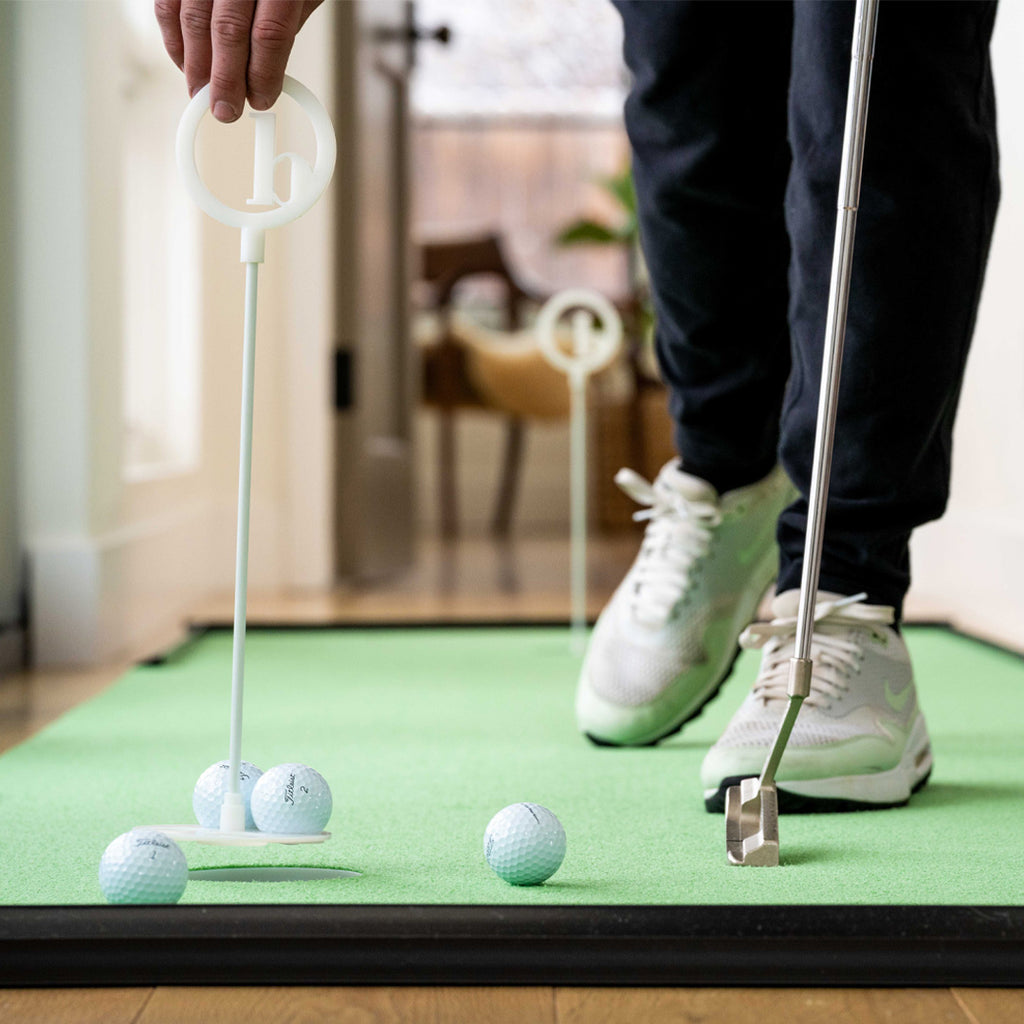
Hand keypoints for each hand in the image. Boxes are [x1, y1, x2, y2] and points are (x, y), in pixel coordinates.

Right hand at [155, 0, 323, 121]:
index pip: (270, 34)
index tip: (260, 100)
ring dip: (194, 65)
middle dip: (224, 79)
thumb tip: (262, 75)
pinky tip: (185, 61)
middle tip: (225, 111)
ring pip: (190, 19)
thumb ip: (284, 24)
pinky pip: (166, 3)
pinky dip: (173, 38)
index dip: (263, 74)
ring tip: (202, 94)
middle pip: (227, 30)